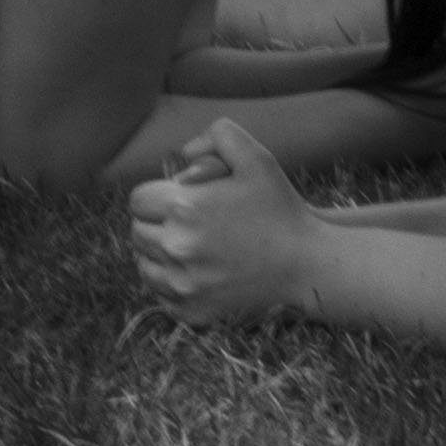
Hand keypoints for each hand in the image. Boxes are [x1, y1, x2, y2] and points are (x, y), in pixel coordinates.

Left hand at [125, 122, 314, 325]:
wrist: (307, 264)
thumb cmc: (281, 208)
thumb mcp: (257, 158)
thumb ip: (219, 135)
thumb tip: (185, 152)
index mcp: (184, 207)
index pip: (138, 201)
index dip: (155, 197)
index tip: (175, 200)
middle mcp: (175, 247)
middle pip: (138, 233)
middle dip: (156, 225)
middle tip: (184, 224)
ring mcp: (182, 284)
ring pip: (144, 265)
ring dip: (159, 255)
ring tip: (187, 248)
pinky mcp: (191, 311)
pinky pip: (161, 296)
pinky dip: (172, 285)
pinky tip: (197, 273)